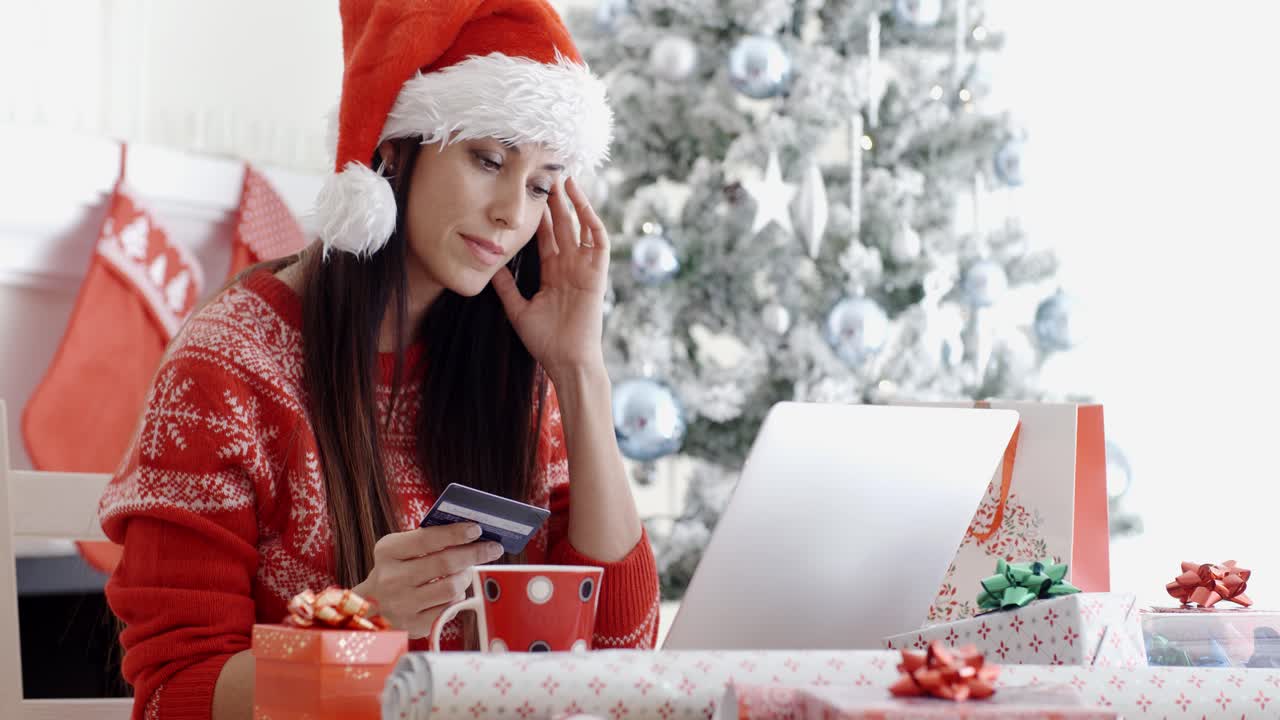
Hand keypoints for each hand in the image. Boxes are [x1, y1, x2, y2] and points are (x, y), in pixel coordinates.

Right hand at [353, 522, 504, 638]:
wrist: (371, 607)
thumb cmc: (395, 571)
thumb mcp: (400, 550)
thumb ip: (428, 539)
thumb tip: (469, 532)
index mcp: (388, 552)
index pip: (427, 539)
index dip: (455, 533)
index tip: (476, 529)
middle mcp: (391, 578)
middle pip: (445, 563)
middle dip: (474, 553)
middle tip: (491, 548)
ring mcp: (402, 604)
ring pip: (451, 588)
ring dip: (465, 577)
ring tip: (466, 571)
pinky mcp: (414, 625)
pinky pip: (449, 608)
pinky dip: (457, 597)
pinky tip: (454, 591)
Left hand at [491, 176, 609, 379]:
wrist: (566, 360)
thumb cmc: (545, 341)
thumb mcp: (517, 309)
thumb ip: (505, 287)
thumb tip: (489, 266)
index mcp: (553, 273)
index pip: (546, 237)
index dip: (540, 215)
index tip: (530, 193)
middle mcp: (569, 266)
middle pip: (562, 226)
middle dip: (555, 201)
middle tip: (546, 174)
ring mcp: (584, 268)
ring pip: (580, 227)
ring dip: (575, 203)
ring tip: (565, 179)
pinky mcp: (597, 273)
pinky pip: (598, 241)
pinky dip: (592, 220)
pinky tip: (582, 201)